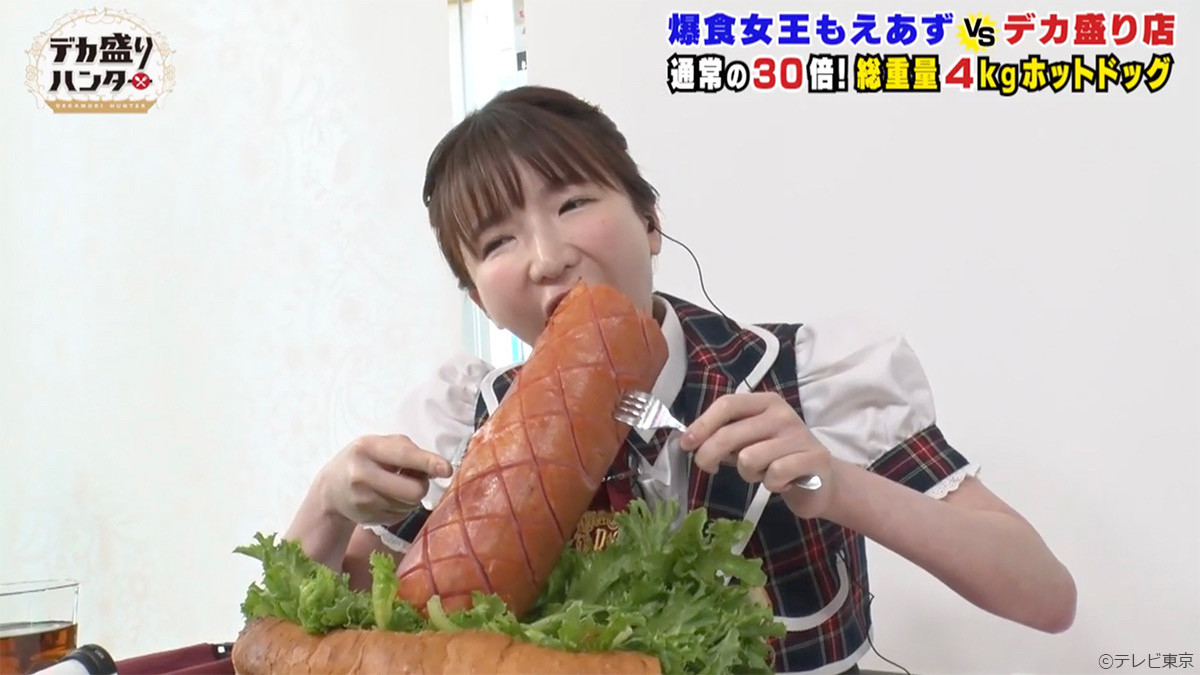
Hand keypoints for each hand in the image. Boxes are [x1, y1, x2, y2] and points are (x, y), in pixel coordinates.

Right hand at [316, 434, 452, 525]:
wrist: (331, 489)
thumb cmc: (363, 459)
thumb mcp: (379, 444)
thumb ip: (407, 450)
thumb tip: (438, 468)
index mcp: (367, 448)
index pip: (404, 456)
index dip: (428, 463)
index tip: (447, 469)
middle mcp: (362, 475)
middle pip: (413, 490)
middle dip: (422, 485)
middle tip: (415, 478)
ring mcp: (364, 500)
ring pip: (410, 505)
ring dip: (411, 496)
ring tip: (396, 486)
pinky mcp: (368, 519)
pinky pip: (402, 515)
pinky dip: (401, 507)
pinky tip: (388, 498)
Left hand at [678, 392, 835, 518]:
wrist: (824, 480)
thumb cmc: (778, 457)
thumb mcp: (750, 441)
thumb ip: (725, 436)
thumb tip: (691, 440)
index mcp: (765, 403)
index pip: (727, 405)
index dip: (702, 424)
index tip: (685, 443)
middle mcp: (782, 414)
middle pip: (730, 433)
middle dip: (709, 455)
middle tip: (707, 468)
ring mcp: (799, 435)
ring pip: (748, 459)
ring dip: (748, 474)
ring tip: (762, 473)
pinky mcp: (814, 458)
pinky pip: (774, 474)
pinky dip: (771, 485)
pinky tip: (782, 482)